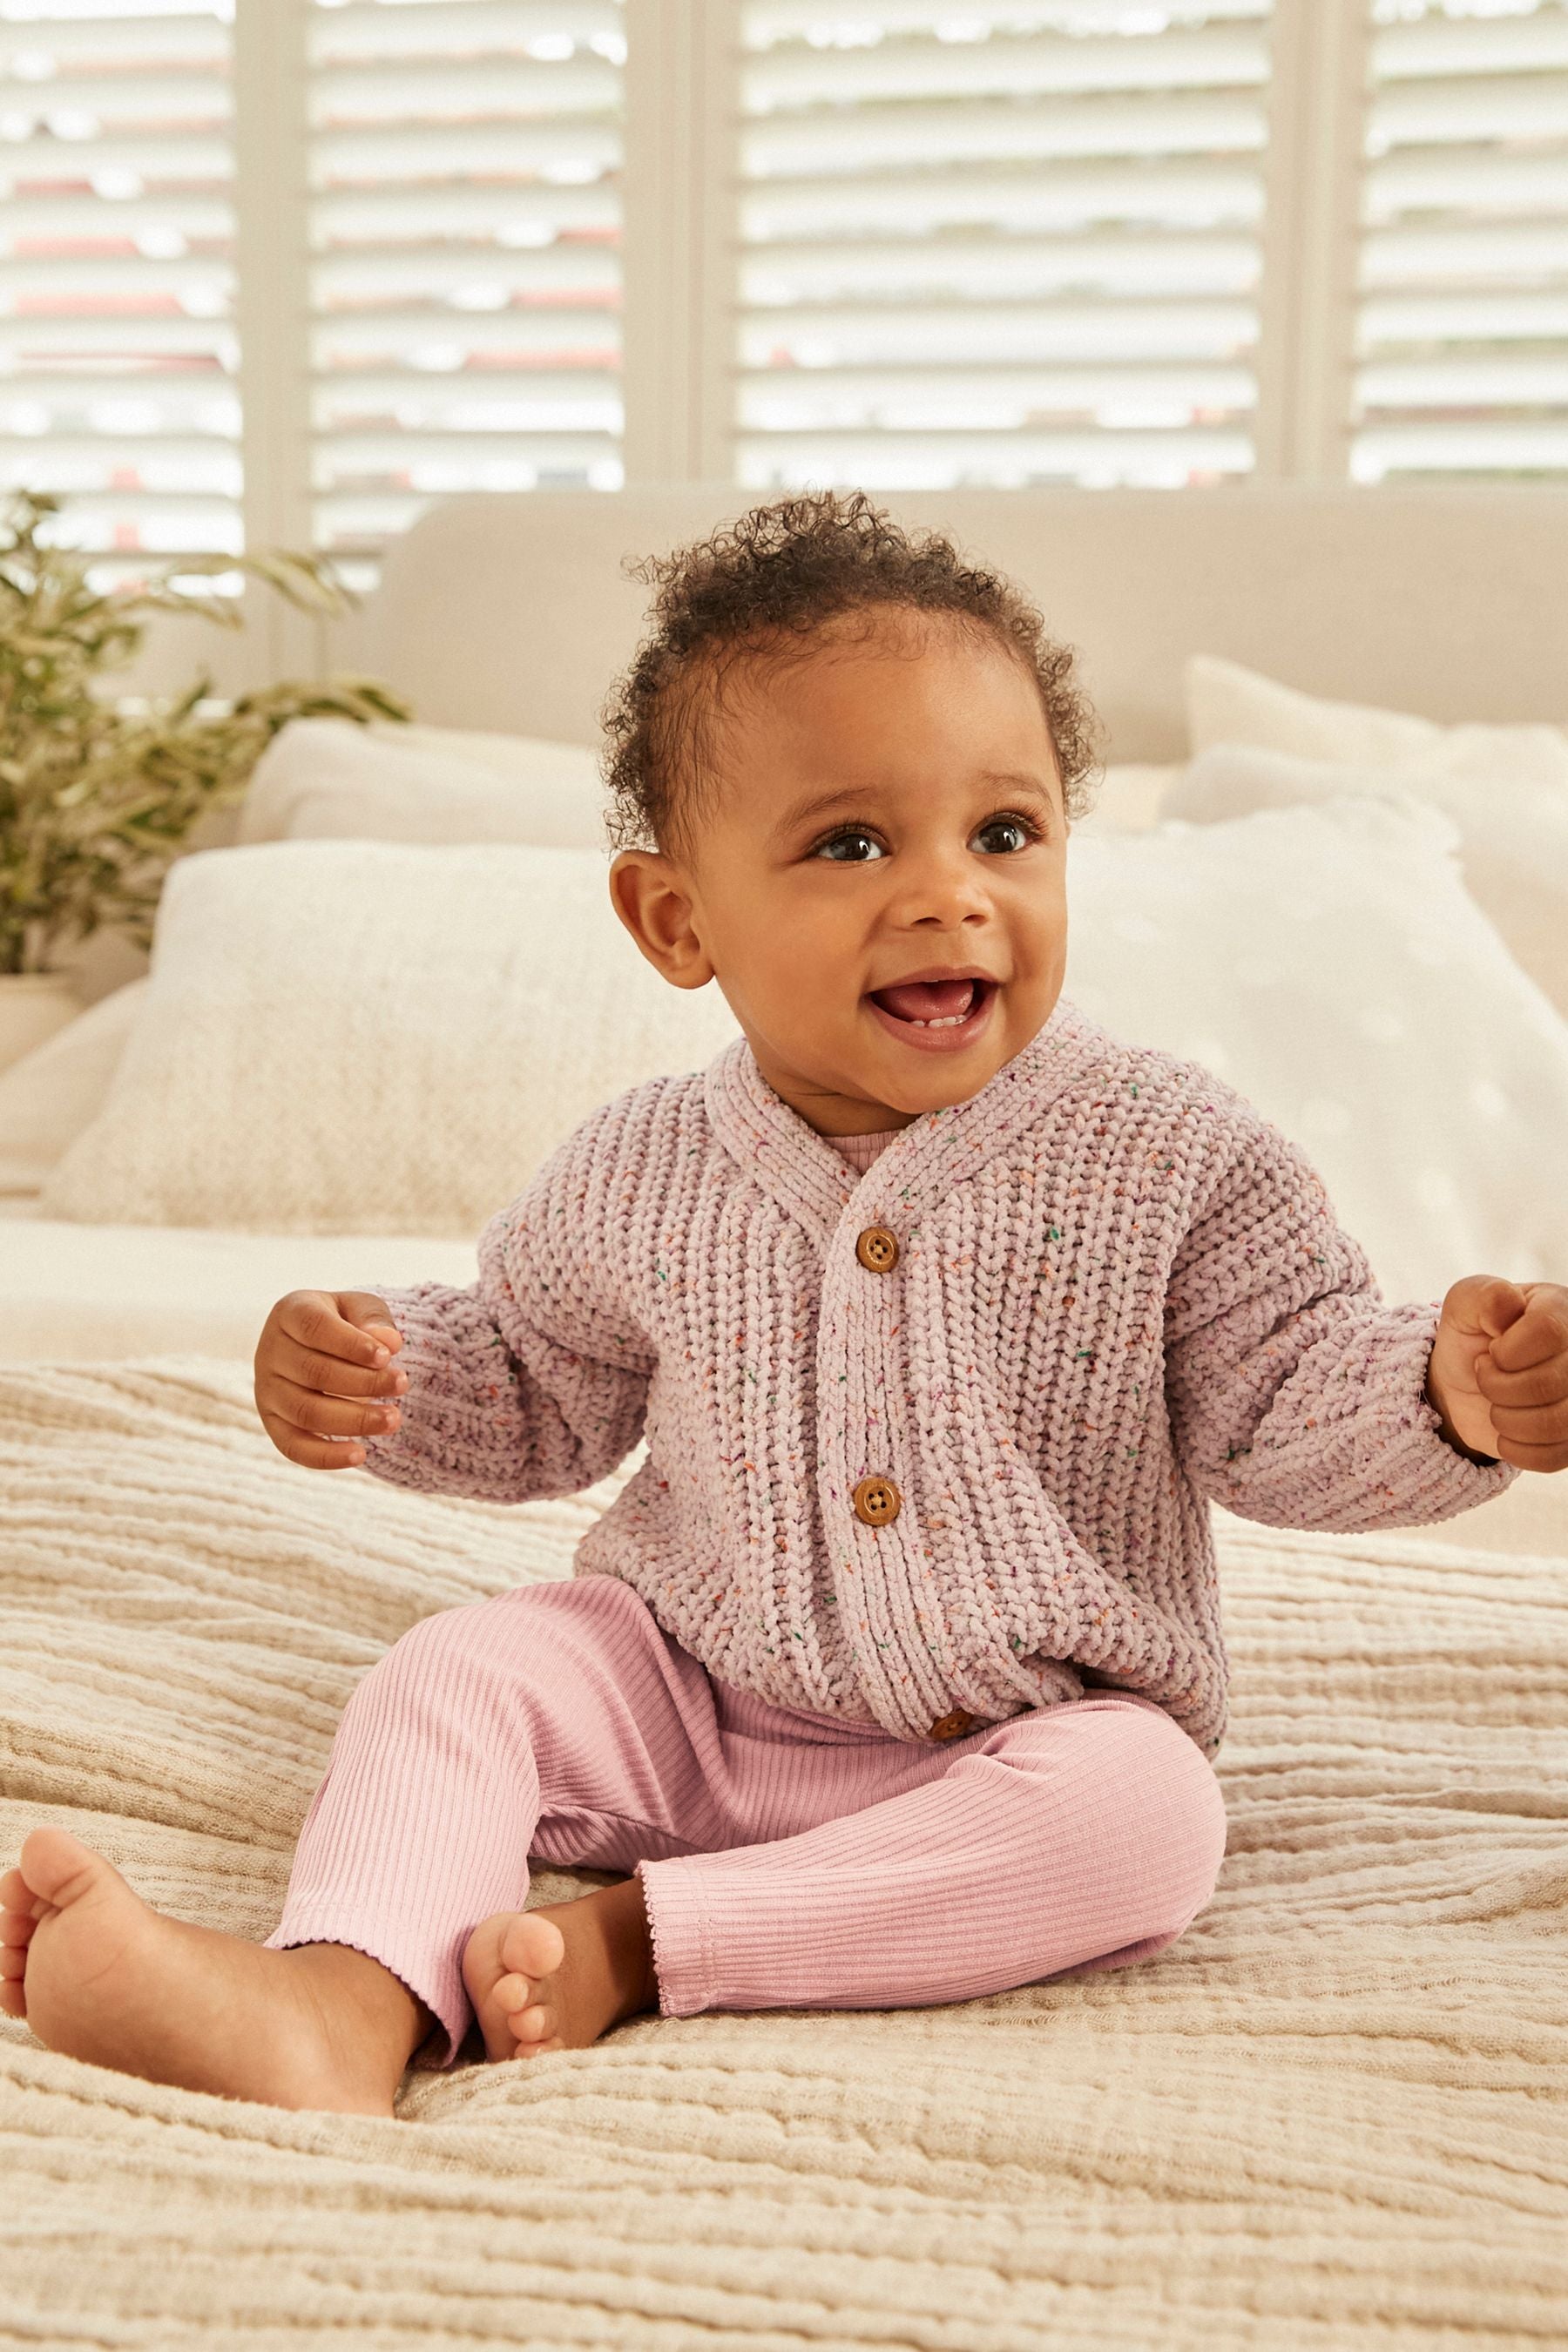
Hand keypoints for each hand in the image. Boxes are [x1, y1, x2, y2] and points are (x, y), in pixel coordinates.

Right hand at [254, 1289, 406, 1470]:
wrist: (322, 1345)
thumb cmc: (346, 1322)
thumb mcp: (362, 1307)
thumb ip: (375, 1319)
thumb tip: (389, 1342)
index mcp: (290, 1312)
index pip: (314, 1326)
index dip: (351, 1344)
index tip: (388, 1356)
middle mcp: (270, 1351)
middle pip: (313, 1372)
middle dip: (363, 1383)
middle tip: (402, 1385)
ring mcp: (267, 1390)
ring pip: (306, 1411)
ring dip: (353, 1420)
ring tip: (393, 1419)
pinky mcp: (272, 1422)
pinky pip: (292, 1446)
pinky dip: (325, 1456)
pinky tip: (361, 1454)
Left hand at [1426, 1276, 1567, 1472]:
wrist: (1466, 1383)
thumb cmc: (1470, 1338)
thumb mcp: (1463, 1307)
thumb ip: (1483, 1296)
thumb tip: (1510, 1305)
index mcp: (1559, 1310)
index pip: (1549, 1332)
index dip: (1507, 1352)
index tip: (1490, 1352)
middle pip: (1549, 1382)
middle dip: (1498, 1387)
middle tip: (1484, 1377)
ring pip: (1556, 1422)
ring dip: (1506, 1420)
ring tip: (1495, 1405)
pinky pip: (1554, 1456)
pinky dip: (1516, 1449)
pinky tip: (1505, 1432)